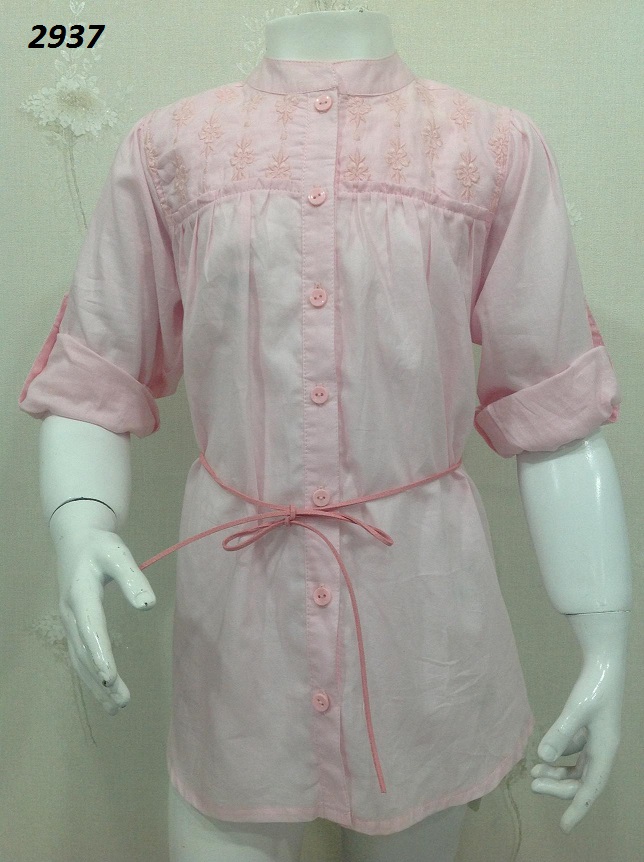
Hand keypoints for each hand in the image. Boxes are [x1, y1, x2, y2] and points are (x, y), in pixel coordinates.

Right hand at [51, 501, 155, 713]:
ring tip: (117, 707)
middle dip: (103, 678)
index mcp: (81, 595)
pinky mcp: (74, 626)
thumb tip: (148, 606)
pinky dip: (91, 675)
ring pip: (80, 659)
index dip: (101, 654)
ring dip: (96, 684)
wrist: (76, 540)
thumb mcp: (118, 554)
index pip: (91, 629)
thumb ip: (133, 578)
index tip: (110, 678)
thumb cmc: (100, 546)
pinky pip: (80, 656)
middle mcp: (70, 613)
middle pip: (85, 652)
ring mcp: (69, 622)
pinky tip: (105, 692)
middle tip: (123, 702)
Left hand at [530, 652, 623, 831]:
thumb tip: (544, 759)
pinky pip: (576, 752)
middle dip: (558, 786)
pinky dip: (561, 756)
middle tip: (532, 784)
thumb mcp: (575, 710)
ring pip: (578, 768)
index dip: (577, 808)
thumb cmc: (593, 686)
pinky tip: (545, 753)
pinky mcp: (590, 728)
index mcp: (605, 750)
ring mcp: (597, 739)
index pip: (590, 789)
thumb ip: (560, 734)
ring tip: (534, 772)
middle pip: (581, 780)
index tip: (564, 826)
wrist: (604, 664)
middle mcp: (603, 749)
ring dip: (558, 773)